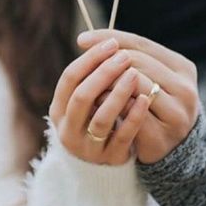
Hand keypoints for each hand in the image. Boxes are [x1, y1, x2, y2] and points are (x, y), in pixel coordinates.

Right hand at [48, 37, 151, 165]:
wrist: (101, 166)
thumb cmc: (95, 120)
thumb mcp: (86, 101)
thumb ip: (92, 77)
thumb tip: (108, 40)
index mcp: (60, 110)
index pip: (69, 78)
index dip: (90, 59)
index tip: (110, 44)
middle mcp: (68, 130)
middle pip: (82, 96)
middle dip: (103, 73)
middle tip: (123, 56)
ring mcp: (89, 148)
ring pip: (101, 118)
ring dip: (117, 93)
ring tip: (134, 74)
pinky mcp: (110, 159)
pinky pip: (122, 137)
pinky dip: (134, 117)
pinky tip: (145, 99)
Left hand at [76, 30, 200, 163]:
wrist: (175, 149)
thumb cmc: (155, 105)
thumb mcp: (151, 77)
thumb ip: (127, 58)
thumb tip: (84, 40)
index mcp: (183, 68)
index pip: (142, 45)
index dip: (110, 39)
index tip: (81, 40)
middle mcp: (185, 89)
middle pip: (137, 63)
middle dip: (107, 63)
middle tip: (84, 66)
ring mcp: (175, 115)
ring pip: (135, 86)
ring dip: (108, 83)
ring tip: (88, 85)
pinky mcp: (160, 138)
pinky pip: (130, 115)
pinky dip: (112, 107)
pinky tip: (97, 106)